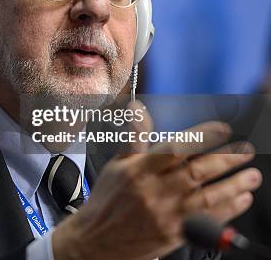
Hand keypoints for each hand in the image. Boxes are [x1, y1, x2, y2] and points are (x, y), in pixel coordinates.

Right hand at [51, 101, 261, 259]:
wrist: (95, 240)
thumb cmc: (107, 200)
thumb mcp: (117, 164)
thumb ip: (134, 137)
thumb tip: (136, 107)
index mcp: (138, 170)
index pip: (175, 148)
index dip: (201, 137)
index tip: (222, 129)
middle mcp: (153, 191)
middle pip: (197, 171)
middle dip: (226, 158)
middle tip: (246, 150)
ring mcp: (165, 214)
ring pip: (207, 196)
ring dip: (234, 184)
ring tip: (252, 174)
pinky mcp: (174, 234)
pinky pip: (206, 220)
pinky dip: (228, 209)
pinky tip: (241, 198)